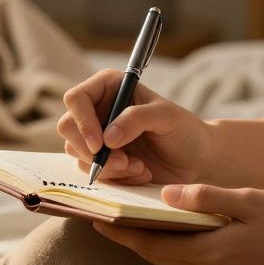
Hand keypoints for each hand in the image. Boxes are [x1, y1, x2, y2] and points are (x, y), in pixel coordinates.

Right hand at [57, 69, 213, 184]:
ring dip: (108, 165)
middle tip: (123, 161)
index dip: (82, 121)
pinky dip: (115, 176)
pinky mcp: (100, 161)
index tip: (98, 144)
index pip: (76, 99)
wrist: (196, 161)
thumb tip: (107, 137)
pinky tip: (139, 172)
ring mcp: (96, 137)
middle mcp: (97, 110)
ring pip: (77, 153)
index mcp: (109, 88)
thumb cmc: (185, 131)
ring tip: (139, 167)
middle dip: (91, 149)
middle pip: (67, 127)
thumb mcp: (167, 117)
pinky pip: (91, 171)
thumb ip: (137, 118)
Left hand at [93, 184, 263, 264]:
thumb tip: (166, 193)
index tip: (93, 216)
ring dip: (148, 241)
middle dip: (126, 235)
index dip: (119, 231)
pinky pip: (188, 264)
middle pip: (154, 254)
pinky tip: (167, 230)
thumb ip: (208, 197)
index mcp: (209, 254)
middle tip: (100, 214)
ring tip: (125, 219)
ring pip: (170, 260)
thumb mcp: (251, 201)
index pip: (150, 243)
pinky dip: (171, 247)